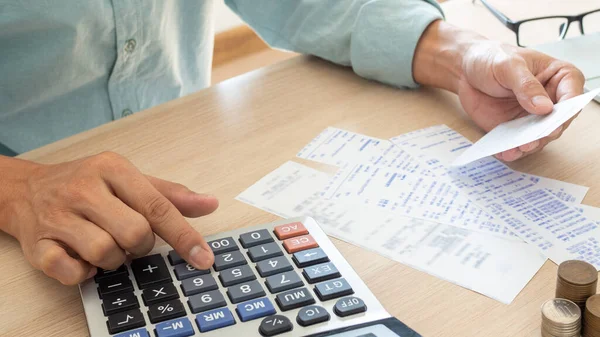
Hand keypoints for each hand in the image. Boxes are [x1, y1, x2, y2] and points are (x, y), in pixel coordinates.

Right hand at [0, 152, 218, 284]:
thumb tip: (210, 203)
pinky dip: (84, 272)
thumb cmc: (87, 184)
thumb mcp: (129, 179)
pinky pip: (71, 271)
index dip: (184, 236)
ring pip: (106, 254)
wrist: (25, 189)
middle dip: (141, 245)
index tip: (203, 259)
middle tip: (131, 239)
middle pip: (135, 234)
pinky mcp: (37, 244)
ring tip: (105, 245)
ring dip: (114, 260)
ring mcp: (58, 216)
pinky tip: (82, 258)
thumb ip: (169, 194)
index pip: (157, 207)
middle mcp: (84, 189)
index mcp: (112, 169)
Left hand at [458, 42, 584, 160]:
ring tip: (517, 148)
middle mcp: (550, 99)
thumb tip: (544, 107)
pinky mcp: (516, 128)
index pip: (572, 94)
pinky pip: (519, 143)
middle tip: (534, 138)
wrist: (465, 70)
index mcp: (558, 76)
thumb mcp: (508, 65)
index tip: (556, 119)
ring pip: (540, 136)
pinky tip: (506, 152)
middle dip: (547, 132)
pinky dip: (513, 149)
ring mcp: (533, 116)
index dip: (568, 109)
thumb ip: (526, 85)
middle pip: (558, 121)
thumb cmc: (492, 58)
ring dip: (530, 144)